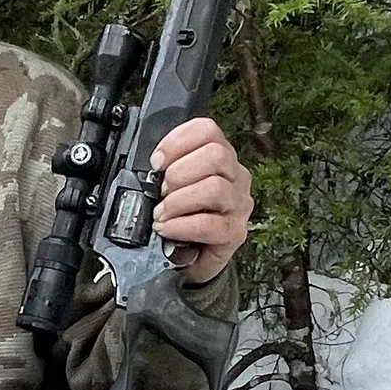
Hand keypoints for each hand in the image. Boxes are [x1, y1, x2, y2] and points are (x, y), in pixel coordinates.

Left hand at [151, 116, 252, 279]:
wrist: (189, 259)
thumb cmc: (182, 218)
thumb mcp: (172, 187)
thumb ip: (166, 169)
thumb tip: (151, 166)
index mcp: (220, 157)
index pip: (207, 130)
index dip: (177, 142)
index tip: (156, 162)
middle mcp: (235, 176)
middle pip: (215, 155)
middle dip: (179, 173)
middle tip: (161, 191)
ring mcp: (239, 204)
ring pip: (215, 187)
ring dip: (179, 201)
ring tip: (162, 213)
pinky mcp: (236, 232)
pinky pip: (210, 224)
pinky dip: (182, 226)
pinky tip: (168, 229)